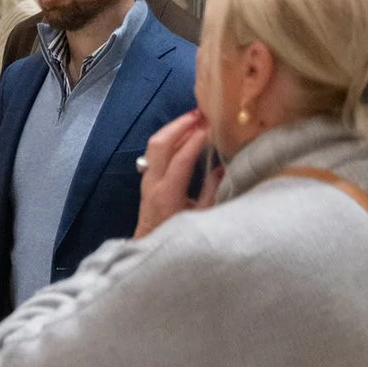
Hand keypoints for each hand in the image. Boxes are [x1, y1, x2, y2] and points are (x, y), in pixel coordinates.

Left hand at [133, 111, 220, 238]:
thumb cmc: (178, 242)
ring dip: (172, 130)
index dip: (195, 141)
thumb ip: (211, 194)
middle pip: (159, 145)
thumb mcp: (201, 221)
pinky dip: (168, 140)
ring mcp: (146, 182)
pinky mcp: (146, 182)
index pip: (180, 160)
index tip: (210, 127)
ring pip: (153, 146)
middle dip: (179, 126)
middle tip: (199, 114)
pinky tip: (182, 136)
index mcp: (167, 195)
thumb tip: (221, 169)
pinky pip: (154, 153)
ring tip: (193, 119)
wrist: (151, 252)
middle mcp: (152, 184)